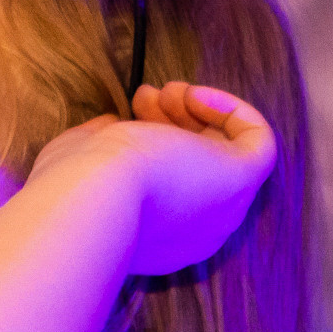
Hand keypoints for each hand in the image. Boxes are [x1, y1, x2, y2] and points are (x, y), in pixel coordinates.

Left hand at [30, 81, 279, 276]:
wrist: (92, 199)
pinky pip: (258, 142)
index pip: (171, 185)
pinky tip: (196, 95)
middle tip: (146, 95)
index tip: (129, 113)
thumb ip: (102, 147)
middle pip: (200, 166)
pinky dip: (233, 109)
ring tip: (163, 92)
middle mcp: (194, 232)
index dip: (153, 140)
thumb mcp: (82, 163)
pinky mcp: (243, 182)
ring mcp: (222, 210)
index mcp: (155, 239)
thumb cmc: (74, 186)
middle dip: (174, 121)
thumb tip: (115, 124)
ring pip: (226, 153)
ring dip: (197, 111)